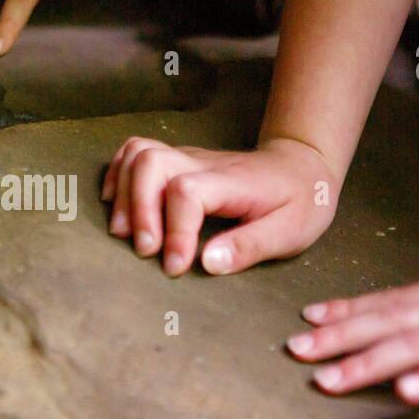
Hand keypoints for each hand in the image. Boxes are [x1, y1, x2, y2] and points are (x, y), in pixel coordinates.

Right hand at [102, 136, 339, 276]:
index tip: (175, 266)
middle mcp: (202, 164)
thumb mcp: (290, 232)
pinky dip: (117, 176)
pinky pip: (134, 152)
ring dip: (124, 194)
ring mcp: (186, 158)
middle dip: (138, 209)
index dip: (175, 230)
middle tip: (145, 251)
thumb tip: (207, 263)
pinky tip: (118, 206)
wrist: (301, 167)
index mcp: (231, 182)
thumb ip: (249, 247)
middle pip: (151, 162)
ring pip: (137, 153)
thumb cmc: (298, 203)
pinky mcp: (177, 161)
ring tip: (126, 233)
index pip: (187, 192)